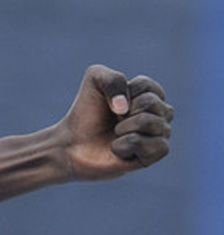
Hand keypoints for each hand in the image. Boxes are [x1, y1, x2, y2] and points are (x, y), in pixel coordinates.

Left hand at [61, 65, 172, 179]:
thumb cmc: (87, 112)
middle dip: (123, 111)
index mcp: (151, 94)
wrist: (73, 143)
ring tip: (115, 133)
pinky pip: (147, 144)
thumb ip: (113, 79)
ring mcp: (160, 135)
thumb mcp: (95, 81)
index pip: (146, 85)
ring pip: (149, 122)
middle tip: (114, 120)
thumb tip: (124, 107)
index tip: (112, 102)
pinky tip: (117, 148)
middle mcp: (161, 114)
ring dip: (122, 127)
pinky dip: (124, 145)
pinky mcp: (154, 155)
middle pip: (151, 103)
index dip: (122, 92)